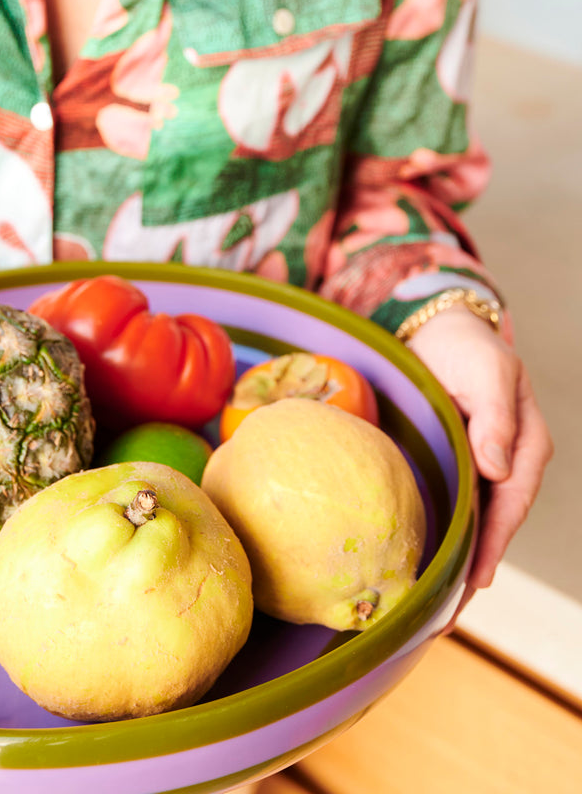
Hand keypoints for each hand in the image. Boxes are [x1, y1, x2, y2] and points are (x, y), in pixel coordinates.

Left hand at [405, 305, 552, 600]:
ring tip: (431, 608)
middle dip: (472, 571)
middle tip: (444, 617)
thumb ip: (495, 417)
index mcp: (525, 446)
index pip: (510, 506)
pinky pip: (448, 506)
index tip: (474, 582)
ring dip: (455, 561)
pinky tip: (422, 561)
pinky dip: (440, 534)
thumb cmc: (467, 346)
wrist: (439, 328)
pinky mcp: (452, 465)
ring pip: (469, 523)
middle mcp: (505, 464)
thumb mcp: (488, 372)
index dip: (493, 545)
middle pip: (491, 526)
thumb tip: (497, 467)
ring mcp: (478, 467)